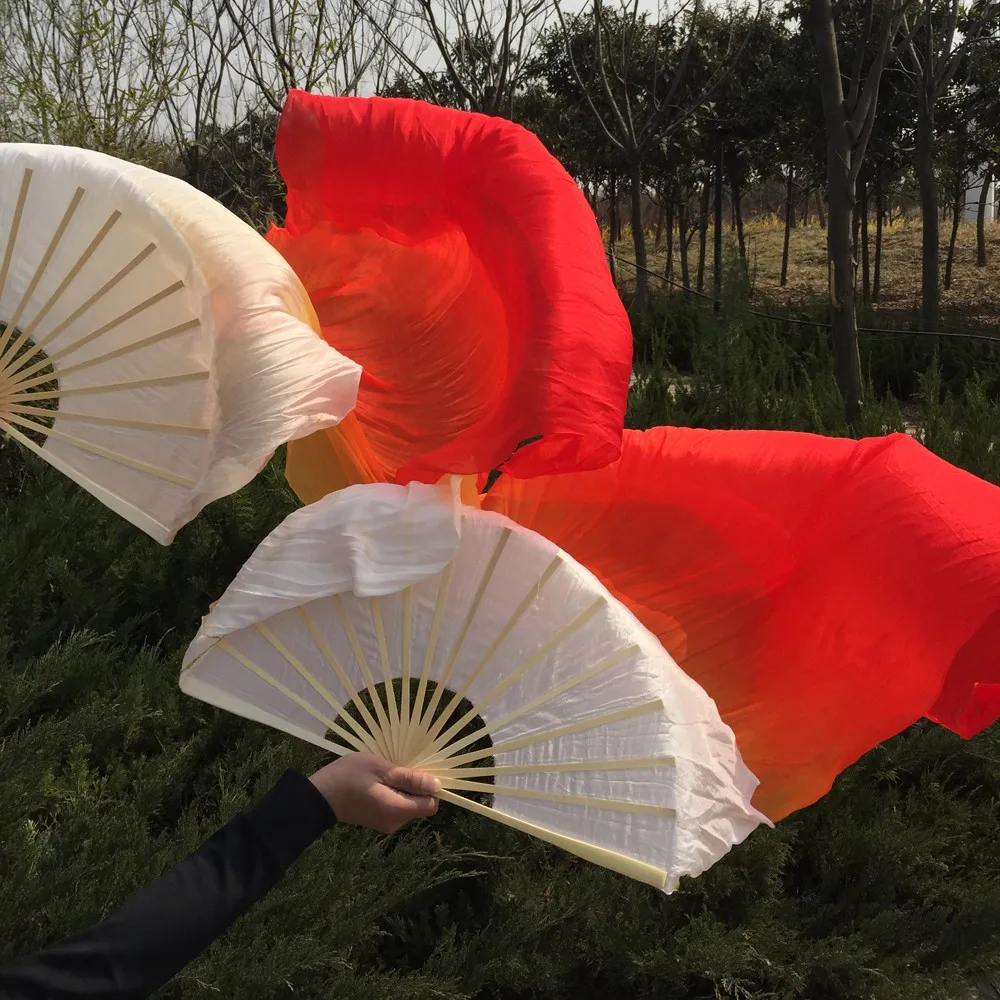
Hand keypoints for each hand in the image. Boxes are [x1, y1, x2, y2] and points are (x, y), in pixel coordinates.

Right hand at [309, 753, 440, 834]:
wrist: (319, 795)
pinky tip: (379, 783)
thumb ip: (409, 778)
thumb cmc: (349, 776)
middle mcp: (395, 822)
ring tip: (384, 774)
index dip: (430, 788)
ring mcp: (386, 824)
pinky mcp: (379, 821)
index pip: (431, 805)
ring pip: (409, 805)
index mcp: (397, 810)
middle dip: (415, 786)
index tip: (418, 771)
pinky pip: (397, 807)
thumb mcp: (380, 769)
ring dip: (403, 788)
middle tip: (396, 768)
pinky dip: (394, 794)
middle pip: (420, 805)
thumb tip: (436, 785)